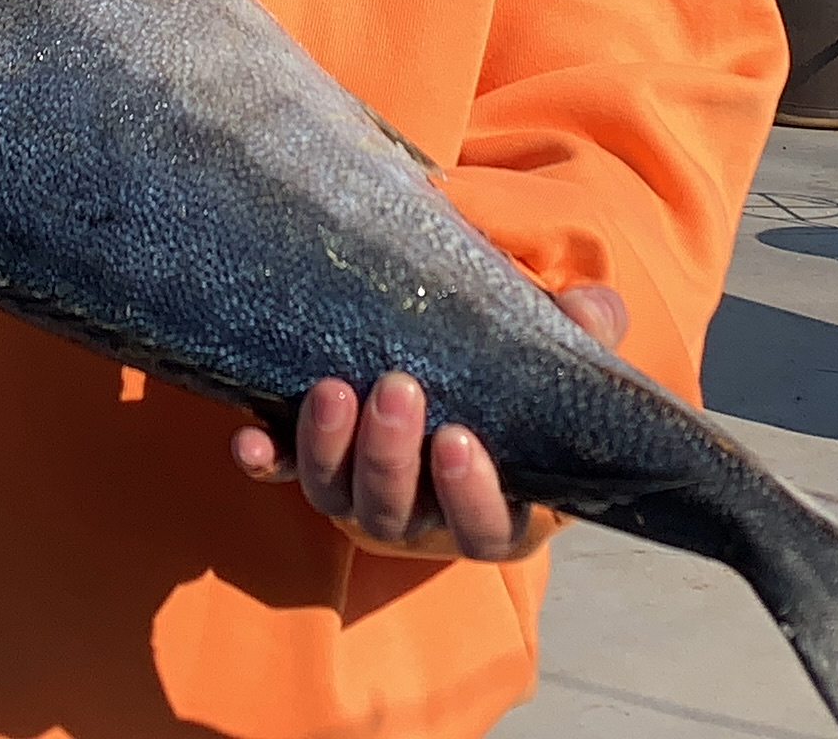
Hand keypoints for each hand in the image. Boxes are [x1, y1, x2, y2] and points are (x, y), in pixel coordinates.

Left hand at [228, 282, 626, 562]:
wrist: (466, 373)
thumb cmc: (525, 387)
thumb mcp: (563, 360)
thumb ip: (586, 333)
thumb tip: (589, 309)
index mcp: (498, 511)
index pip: (485, 529)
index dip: (470, 496)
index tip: (459, 441)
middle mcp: (425, 520)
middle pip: (397, 514)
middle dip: (390, 458)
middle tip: (394, 389)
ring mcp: (365, 498)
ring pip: (338, 497)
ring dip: (330, 450)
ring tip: (333, 389)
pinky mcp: (319, 467)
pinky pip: (283, 475)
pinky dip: (266, 461)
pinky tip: (248, 439)